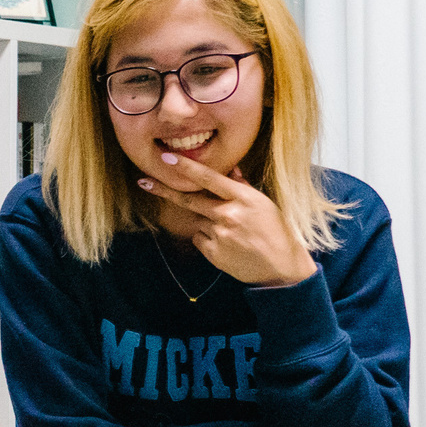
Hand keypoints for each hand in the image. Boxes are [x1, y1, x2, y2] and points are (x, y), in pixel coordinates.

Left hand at [137, 157, 314, 285]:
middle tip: (144, 181)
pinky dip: (207, 238)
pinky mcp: (213, 253)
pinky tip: (228, 244)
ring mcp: (219, 235)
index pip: (209, 178)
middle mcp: (228, 214)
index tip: (166, 158)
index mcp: (244, 198)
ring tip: (231, 232)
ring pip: (197, 220)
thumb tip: (230, 169)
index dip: (186, 167)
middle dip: (164, 190)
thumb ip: (242, 186)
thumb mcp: (263, 204)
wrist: (281, 267)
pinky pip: (199, 238)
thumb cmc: (275, 231)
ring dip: (205, 221)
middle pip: (189, 200)